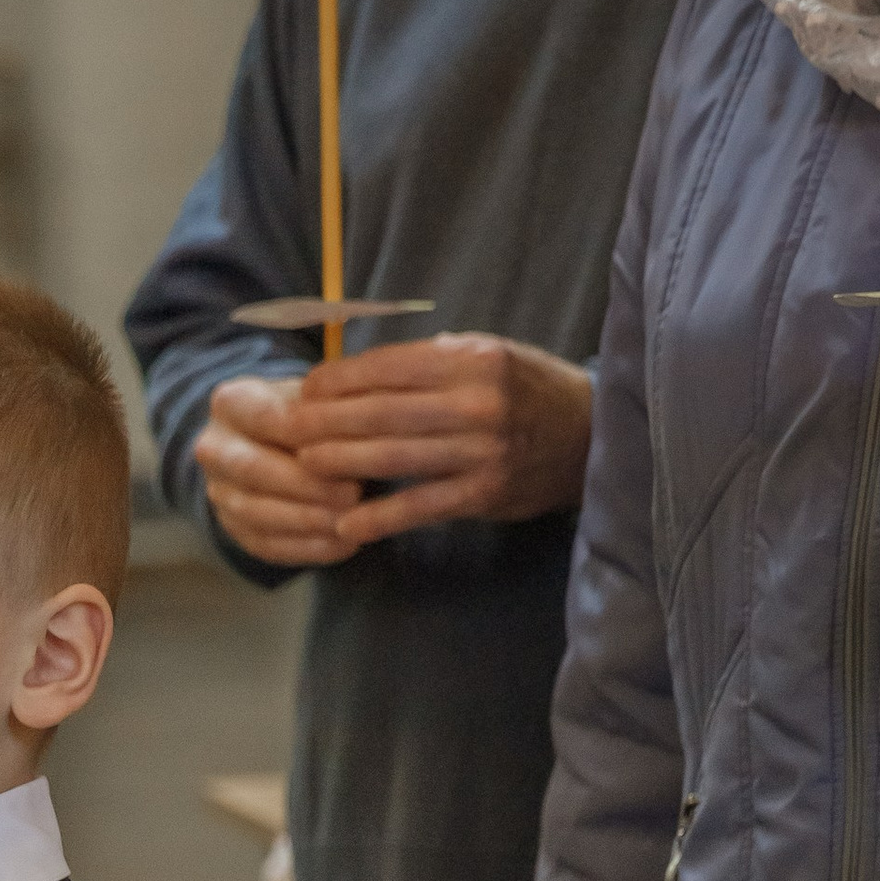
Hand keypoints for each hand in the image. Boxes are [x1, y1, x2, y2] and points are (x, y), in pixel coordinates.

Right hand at [193, 372, 367, 567]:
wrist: (274, 444)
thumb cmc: (305, 414)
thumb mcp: (314, 397)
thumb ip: (327, 412)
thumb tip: (358, 437)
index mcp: (230, 403)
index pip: (266, 417)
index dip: (307, 434)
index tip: (350, 446)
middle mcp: (214, 448)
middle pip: (253, 469)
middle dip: (304, 486)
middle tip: (352, 495)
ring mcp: (219, 492)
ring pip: (256, 512)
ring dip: (306, 522)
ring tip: (349, 524)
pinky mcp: (233, 529)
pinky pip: (266, 545)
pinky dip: (306, 548)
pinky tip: (342, 546)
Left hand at [288, 336, 595, 540]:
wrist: (589, 436)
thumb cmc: (527, 391)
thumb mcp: (488, 356)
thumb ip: (433, 360)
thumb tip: (361, 367)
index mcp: (474, 359)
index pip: (391, 366)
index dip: (341, 380)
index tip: (306, 389)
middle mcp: (478, 401)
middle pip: (384, 412)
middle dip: (329, 421)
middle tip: (290, 429)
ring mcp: (483, 450)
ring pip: (396, 456)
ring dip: (342, 462)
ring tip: (304, 466)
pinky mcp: (485, 493)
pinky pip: (421, 506)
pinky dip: (380, 517)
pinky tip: (347, 524)